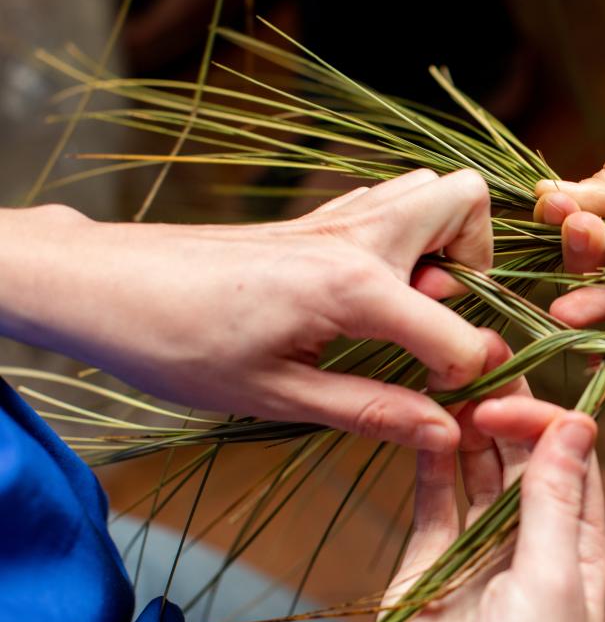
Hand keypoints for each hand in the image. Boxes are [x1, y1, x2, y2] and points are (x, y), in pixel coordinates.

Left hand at [0, 169, 492, 449]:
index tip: (447, 403)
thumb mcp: (275, 396)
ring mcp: (338, 218)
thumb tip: (446, 432)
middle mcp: (358, 237)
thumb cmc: (178, 344)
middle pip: (468, 202)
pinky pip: (392, 202)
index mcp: (354, 286)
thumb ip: (372, 411)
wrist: (105, 285)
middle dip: (481, 262)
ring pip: (433, 189)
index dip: (472, 376)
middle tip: (444, 318)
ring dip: (448, 241)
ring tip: (413, 303)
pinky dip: (410, 235)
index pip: (460, 331)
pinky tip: (375, 290)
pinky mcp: (317, 218)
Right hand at [362, 397, 604, 621]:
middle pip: (527, 461)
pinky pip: (433, 499)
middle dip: (510, 416)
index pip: (577, 466)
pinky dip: (431, 461)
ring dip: (471, 429)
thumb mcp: (552, 583)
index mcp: (582, 554)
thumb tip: (577, 423)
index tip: (521, 394)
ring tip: (451, 382)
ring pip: (479, 472)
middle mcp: (534, 546)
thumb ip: (556, 501)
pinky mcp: (428, 562)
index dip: (554, 422)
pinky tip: (428, 422)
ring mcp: (479, 552)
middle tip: (479, 375)